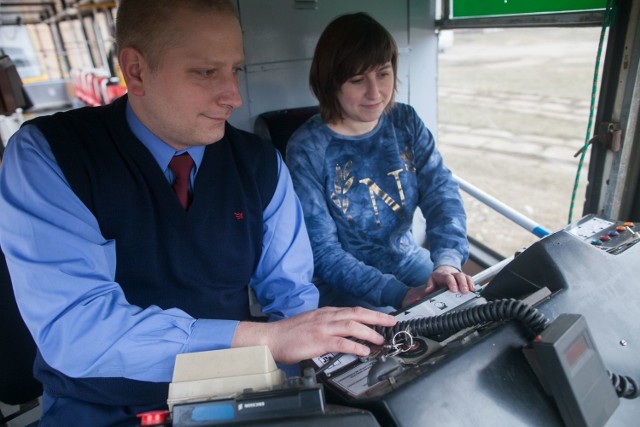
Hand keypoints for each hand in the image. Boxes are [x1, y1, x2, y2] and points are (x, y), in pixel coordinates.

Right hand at [233, 306, 396, 363]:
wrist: (271, 338)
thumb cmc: (289, 333)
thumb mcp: (312, 323)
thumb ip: (328, 326)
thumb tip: (344, 333)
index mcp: (326, 313)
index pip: (353, 310)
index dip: (370, 313)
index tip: (383, 317)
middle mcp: (326, 317)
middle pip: (357, 313)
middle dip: (377, 317)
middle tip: (391, 322)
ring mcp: (322, 328)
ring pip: (352, 326)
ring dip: (369, 332)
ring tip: (380, 339)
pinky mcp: (318, 341)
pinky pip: (341, 343)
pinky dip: (355, 346)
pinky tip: (363, 351)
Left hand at [401, 265, 474, 307]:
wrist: (444, 270)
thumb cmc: (438, 278)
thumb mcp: (430, 282)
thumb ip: (426, 290)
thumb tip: (417, 300)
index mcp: (443, 275)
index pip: (448, 277)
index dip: (451, 283)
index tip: (453, 289)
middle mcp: (453, 274)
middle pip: (459, 276)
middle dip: (462, 283)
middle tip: (464, 291)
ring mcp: (459, 276)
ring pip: (466, 277)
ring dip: (469, 284)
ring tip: (470, 291)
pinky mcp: (465, 279)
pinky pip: (470, 279)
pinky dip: (473, 284)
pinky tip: (474, 291)